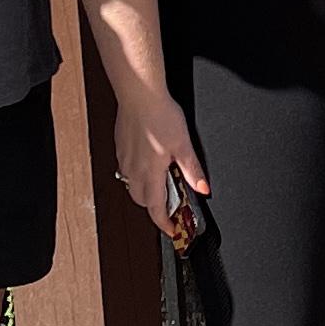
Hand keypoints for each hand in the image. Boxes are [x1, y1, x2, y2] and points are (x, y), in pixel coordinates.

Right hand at [113, 89, 210, 246]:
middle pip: (143, 202)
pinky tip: (150, 163)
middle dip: (157, 208)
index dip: (165, 224)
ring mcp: (125, 160)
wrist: (138, 95)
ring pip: (133, 187)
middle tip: (173, 204)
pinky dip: (139, 176)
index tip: (172, 230)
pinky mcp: (121, 149)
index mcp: (151, 173)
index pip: (156, 210)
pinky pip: (128, 171)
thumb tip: (203, 188)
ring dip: (147, 193)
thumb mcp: (183, 144)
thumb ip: (193, 170)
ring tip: (164, 183)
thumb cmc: (159, 115)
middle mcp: (134, 170)